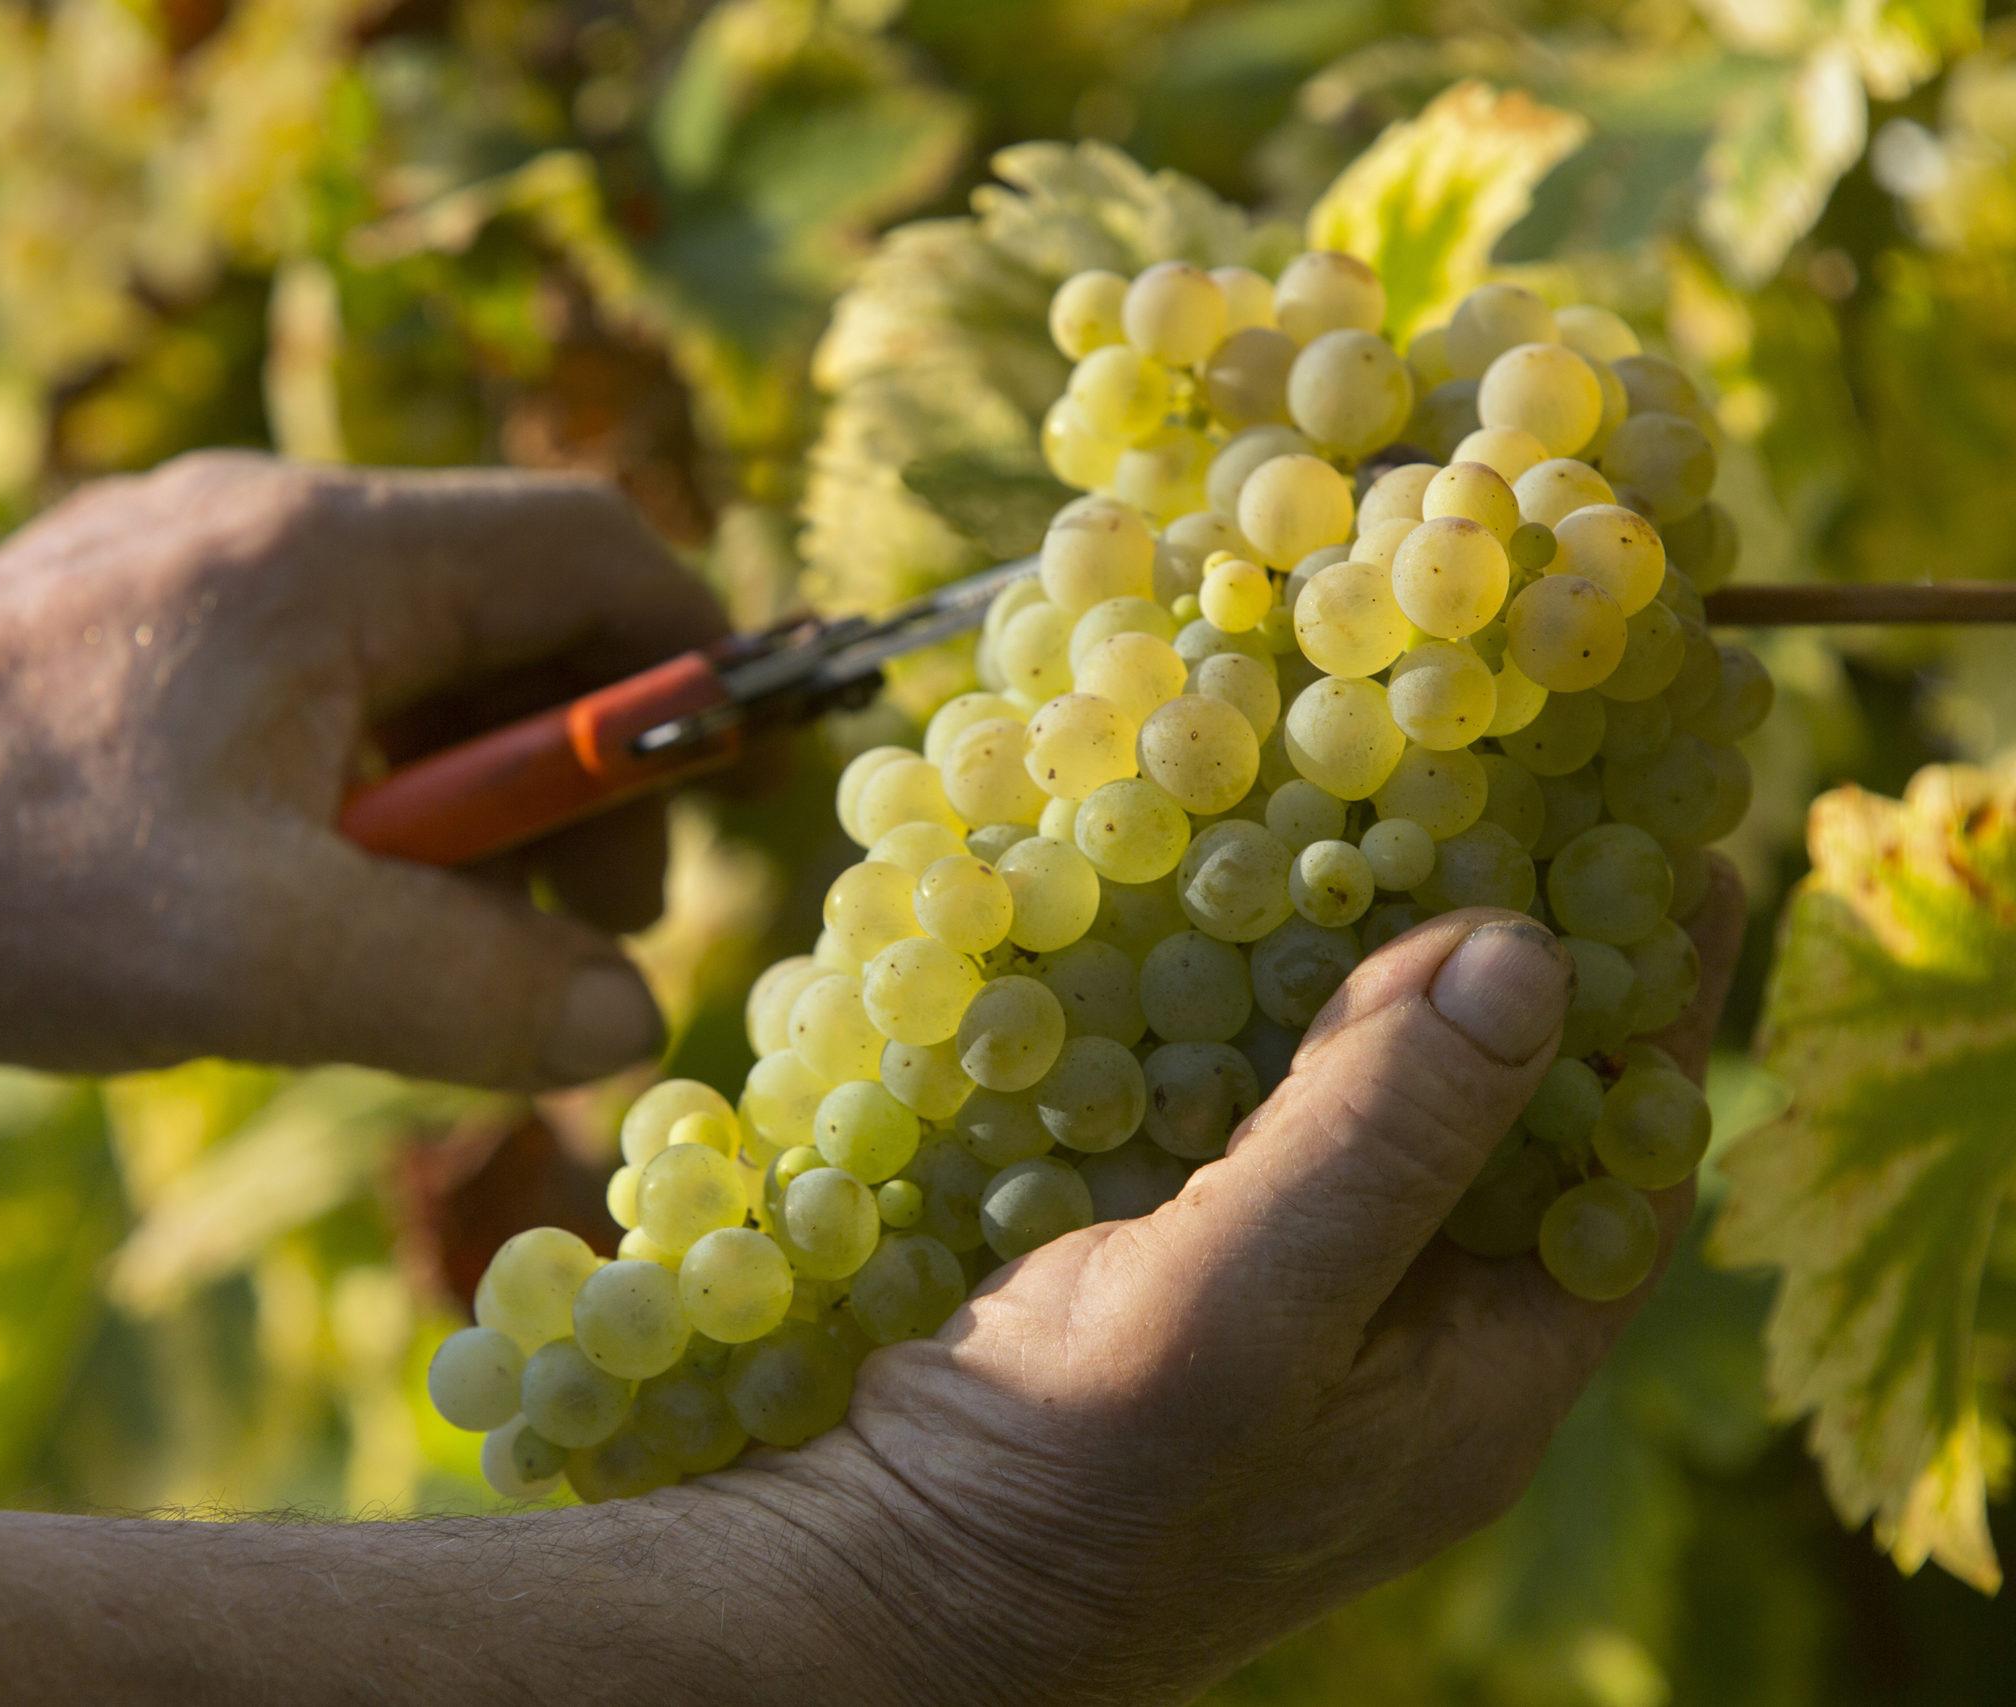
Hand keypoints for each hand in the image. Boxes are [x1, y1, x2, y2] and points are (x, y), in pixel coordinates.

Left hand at [0, 454, 723, 1082]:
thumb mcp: (271, 958)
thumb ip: (481, 990)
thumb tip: (625, 1017)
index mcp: (327, 552)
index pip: (593, 547)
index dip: (689, 667)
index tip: (714, 804)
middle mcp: (262, 526)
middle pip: (507, 613)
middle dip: (576, 775)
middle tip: (578, 933)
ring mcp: (181, 575)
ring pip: (403, 672)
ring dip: (462, 808)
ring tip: (438, 955)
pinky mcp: (117, 643)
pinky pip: (303, 703)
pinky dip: (359, 806)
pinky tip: (309, 923)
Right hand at [733, 866, 1745, 1705]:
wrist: (881, 1589)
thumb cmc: (1085, 1488)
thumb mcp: (1254, 1312)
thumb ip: (1382, 1136)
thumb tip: (1524, 946)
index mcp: (1472, 1383)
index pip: (1619, 1174)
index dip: (1658, 1020)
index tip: (1686, 856)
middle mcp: (1387, 1338)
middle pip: (1490, 1120)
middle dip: (1498, 970)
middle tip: (1511, 797)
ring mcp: (1264, 1302)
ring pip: (1347, 1105)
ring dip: (1351, 974)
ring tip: (1369, 816)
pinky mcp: (1151, 1270)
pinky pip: (1225, 1118)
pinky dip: (1226, 1014)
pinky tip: (1200, 910)